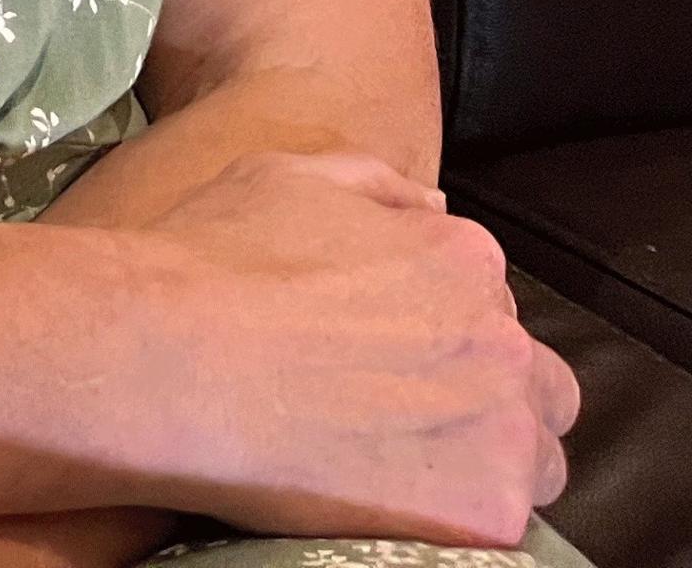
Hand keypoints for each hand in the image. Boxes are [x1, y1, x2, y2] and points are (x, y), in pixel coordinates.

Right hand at [131, 149, 575, 544]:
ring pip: (534, 458)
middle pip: (535, 382)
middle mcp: (501, 341)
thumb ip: (375, 185)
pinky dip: (457, 518)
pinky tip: (393, 504)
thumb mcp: (283, 178)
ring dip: (487, 459)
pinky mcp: (485, 509)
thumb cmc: (210, 264)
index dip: (441, 327)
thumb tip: (431, 206)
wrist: (167, 361)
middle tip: (407, 412)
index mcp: (461, 258)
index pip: (490, 301)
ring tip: (403, 469)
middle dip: (488, 394)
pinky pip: (501, 523)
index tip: (390, 350)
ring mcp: (501, 429)